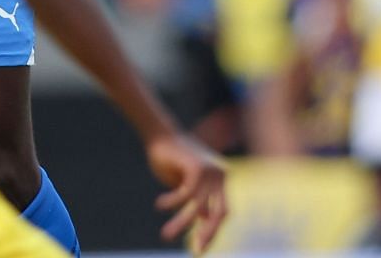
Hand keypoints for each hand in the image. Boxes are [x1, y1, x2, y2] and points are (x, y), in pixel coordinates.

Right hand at [146, 131, 226, 254]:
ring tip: (166, 235)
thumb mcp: (186, 182)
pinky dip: (172, 201)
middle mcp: (221, 175)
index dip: (212, 229)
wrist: (159, 133)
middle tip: (198, 250)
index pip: (222, 211)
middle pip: (220, 213)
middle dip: (209, 233)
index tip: (201, 246)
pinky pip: (186, 194)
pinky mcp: (198, 168)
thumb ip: (198, 198)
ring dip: (181, 222)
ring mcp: (211, 171)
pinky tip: (160, 204)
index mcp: (221, 179)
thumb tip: (204, 217)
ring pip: (198, 206)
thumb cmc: (170, 157)